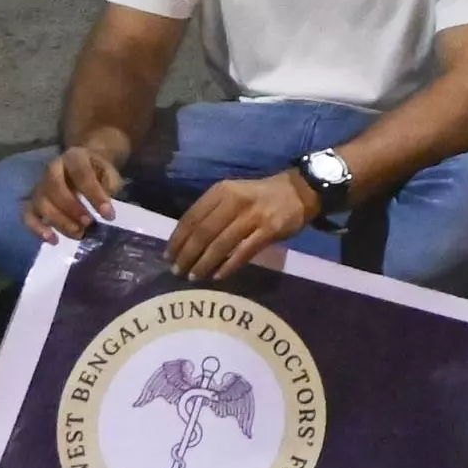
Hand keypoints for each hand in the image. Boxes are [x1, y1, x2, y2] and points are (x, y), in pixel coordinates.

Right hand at [22, 134, 127, 242]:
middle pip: (55, 188)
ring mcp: (40, 185)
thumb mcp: (109, 174)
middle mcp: (52, 169)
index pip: (82, 174)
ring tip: (79, 234)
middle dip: (73, 209)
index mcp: (74, 158)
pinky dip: (37, 229)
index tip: (108, 215)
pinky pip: (27, 215)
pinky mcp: (32, 201)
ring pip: (41, 203)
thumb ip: (108, 186)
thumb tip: (105, 208)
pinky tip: (53, 240)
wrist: (84, 168)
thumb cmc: (98, 173)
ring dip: (59, 221)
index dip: (95, 195)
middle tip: (89, 224)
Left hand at [166, 169, 319, 278]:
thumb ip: (213, 211)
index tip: (167, 255)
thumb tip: (188, 241)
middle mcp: (234, 202)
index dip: (177, 239)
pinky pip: (243, 252)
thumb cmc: (259, 196)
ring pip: (221, 244)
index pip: (192, 217)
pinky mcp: (269, 231)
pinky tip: (218, 276)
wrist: (299, 191)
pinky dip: (228, 266)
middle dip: (187, 254)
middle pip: (203, 233)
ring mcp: (253, 216)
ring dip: (204, 263)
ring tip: (194, 277)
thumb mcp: (233, 193)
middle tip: (177, 271)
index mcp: (221, 191)